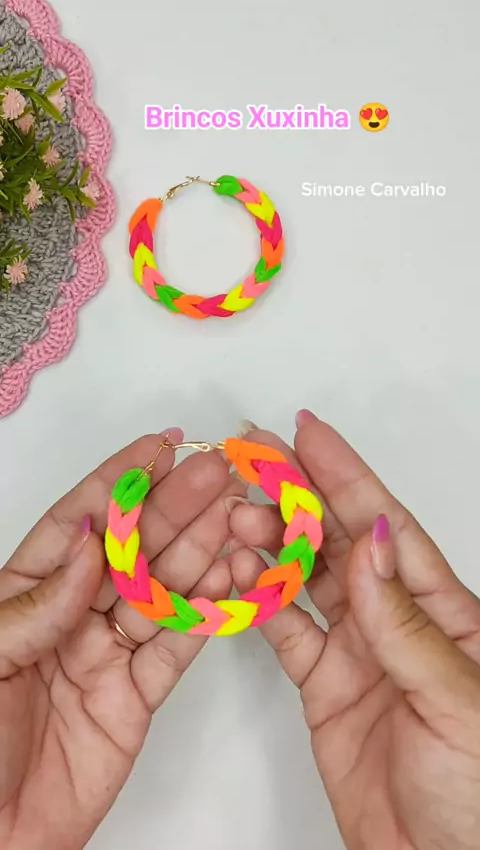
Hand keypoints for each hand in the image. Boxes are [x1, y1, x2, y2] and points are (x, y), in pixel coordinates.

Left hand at [0, 430, 242, 849]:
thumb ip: (39, 603)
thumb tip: (94, 543)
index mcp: (25, 594)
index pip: (80, 522)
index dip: (121, 480)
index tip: (160, 445)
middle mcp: (70, 615)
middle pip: (131, 550)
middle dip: (174, 507)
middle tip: (217, 473)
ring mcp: (106, 653)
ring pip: (162, 590)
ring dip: (200, 550)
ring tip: (237, 515)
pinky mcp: (137, 696)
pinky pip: (177, 647)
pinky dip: (208, 613)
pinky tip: (232, 578)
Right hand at [229, 414, 479, 849]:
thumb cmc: (478, 794)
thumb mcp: (455, 698)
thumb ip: (405, 622)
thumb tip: (369, 540)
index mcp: (441, 609)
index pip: (384, 526)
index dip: (346, 475)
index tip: (308, 434)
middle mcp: (395, 619)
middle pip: (336, 541)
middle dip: (293, 496)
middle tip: (250, 461)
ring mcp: (358, 652)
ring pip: (304, 578)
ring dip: (268, 544)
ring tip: (235, 518)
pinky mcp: (325, 687)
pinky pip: (284, 634)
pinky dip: (256, 604)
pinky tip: (235, 577)